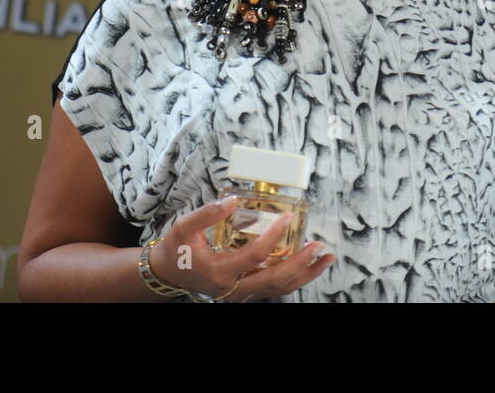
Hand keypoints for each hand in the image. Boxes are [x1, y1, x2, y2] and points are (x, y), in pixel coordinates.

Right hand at [148, 196, 334, 301]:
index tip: (287, 218)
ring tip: (326, 259)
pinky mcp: (245, 291)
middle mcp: (233, 287)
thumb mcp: (184, 227)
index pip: (254, 256)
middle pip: (275, 280)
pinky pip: (275, 288)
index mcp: (219, 271)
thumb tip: (231, 201)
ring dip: (305, 274)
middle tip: (319, 246)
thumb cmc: (176, 249)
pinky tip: (310, 265)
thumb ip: (207, 213)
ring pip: (279, 289)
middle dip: (301, 264)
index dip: (273, 237)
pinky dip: (295, 278)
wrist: (168, 274)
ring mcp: (240, 293)